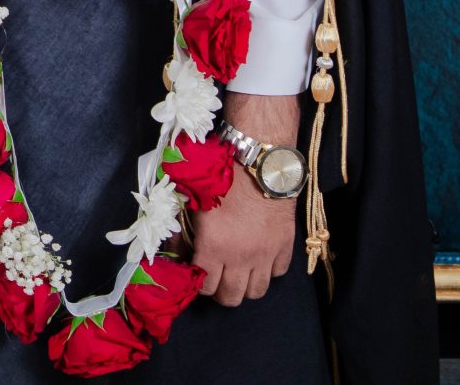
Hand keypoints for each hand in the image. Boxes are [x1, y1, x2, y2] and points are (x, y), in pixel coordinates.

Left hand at [191, 92, 300, 305]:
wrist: (259, 162)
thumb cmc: (220, 176)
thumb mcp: (192, 202)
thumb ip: (182, 231)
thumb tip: (174, 251)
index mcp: (214, 247)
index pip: (204, 286)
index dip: (198, 283)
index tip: (197, 273)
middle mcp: (241, 258)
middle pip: (231, 297)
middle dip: (219, 291)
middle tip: (216, 276)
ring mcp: (265, 255)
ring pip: (256, 292)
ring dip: (244, 285)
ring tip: (237, 271)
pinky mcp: (285, 247)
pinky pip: (277, 273)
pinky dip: (268, 270)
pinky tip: (259, 257)